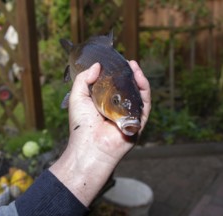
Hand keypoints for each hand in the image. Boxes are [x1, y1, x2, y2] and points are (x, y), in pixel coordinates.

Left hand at [49, 61, 150, 205]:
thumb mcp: (77, 97)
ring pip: (139, 95)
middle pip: (129, 90)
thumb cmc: (81, 125)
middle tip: (129, 63)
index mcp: (105, 105)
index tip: (118, 63)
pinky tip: (140, 79)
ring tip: (135, 67)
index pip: (115, 87)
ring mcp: (129, 116)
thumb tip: (96, 65)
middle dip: (130, 75)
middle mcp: (118, 110)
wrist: (90, 146)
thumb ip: (84, 79)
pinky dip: (144, 91)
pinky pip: (145, 105)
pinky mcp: (138, 122)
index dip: (117, 74)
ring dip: (139, 80)